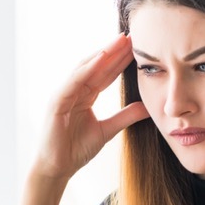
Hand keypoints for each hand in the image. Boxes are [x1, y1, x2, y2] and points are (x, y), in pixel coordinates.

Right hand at [32, 34, 149, 181]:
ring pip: (86, 68)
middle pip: (97, 66)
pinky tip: (102, 57)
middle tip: (132, 36)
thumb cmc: (76, 150)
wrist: (58, 168)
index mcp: (85, 96)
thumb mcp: (108, 130)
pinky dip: (87, 68)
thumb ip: (126, 116)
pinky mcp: (57, 101)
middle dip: (114, 51)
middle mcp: (74, 91)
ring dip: (104, 53)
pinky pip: (74, 81)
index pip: (105, 74)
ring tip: (121, 41)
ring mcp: (64, 94)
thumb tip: (147, 107)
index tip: (138, 49)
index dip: (121, 61)